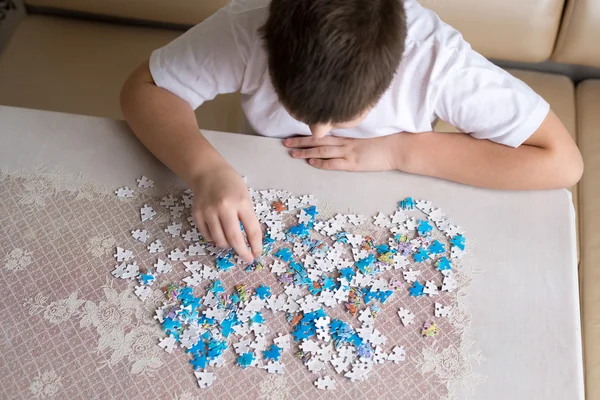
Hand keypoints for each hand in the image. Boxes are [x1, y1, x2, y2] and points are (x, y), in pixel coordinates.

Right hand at [190, 162, 261, 262]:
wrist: (208, 172)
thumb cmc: (231, 185)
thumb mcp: (245, 198)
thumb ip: (247, 217)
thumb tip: (250, 242)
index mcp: (241, 202)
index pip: (252, 230)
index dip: (256, 246)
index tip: (257, 254)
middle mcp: (224, 207)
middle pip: (234, 239)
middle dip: (242, 252)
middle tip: (246, 259)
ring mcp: (209, 211)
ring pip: (220, 240)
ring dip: (228, 246)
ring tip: (232, 243)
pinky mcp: (197, 214)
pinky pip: (208, 236)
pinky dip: (215, 239)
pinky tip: (219, 234)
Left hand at [284, 134, 400, 171]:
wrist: (398, 147)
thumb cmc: (385, 143)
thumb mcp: (366, 139)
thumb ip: (353, 141)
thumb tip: (341, 142)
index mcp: (348, 137)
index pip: (324, 135)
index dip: (309, 135)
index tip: (295, 134)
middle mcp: (345, 143)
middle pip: (318, 141)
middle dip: (300, 141)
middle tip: (285, 142)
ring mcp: (349, 153)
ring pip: (322, 151)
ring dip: (306, 152)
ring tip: (292, 153)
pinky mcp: (354, 163)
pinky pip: (334, 163)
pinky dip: (322, 162)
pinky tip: (311, 162)